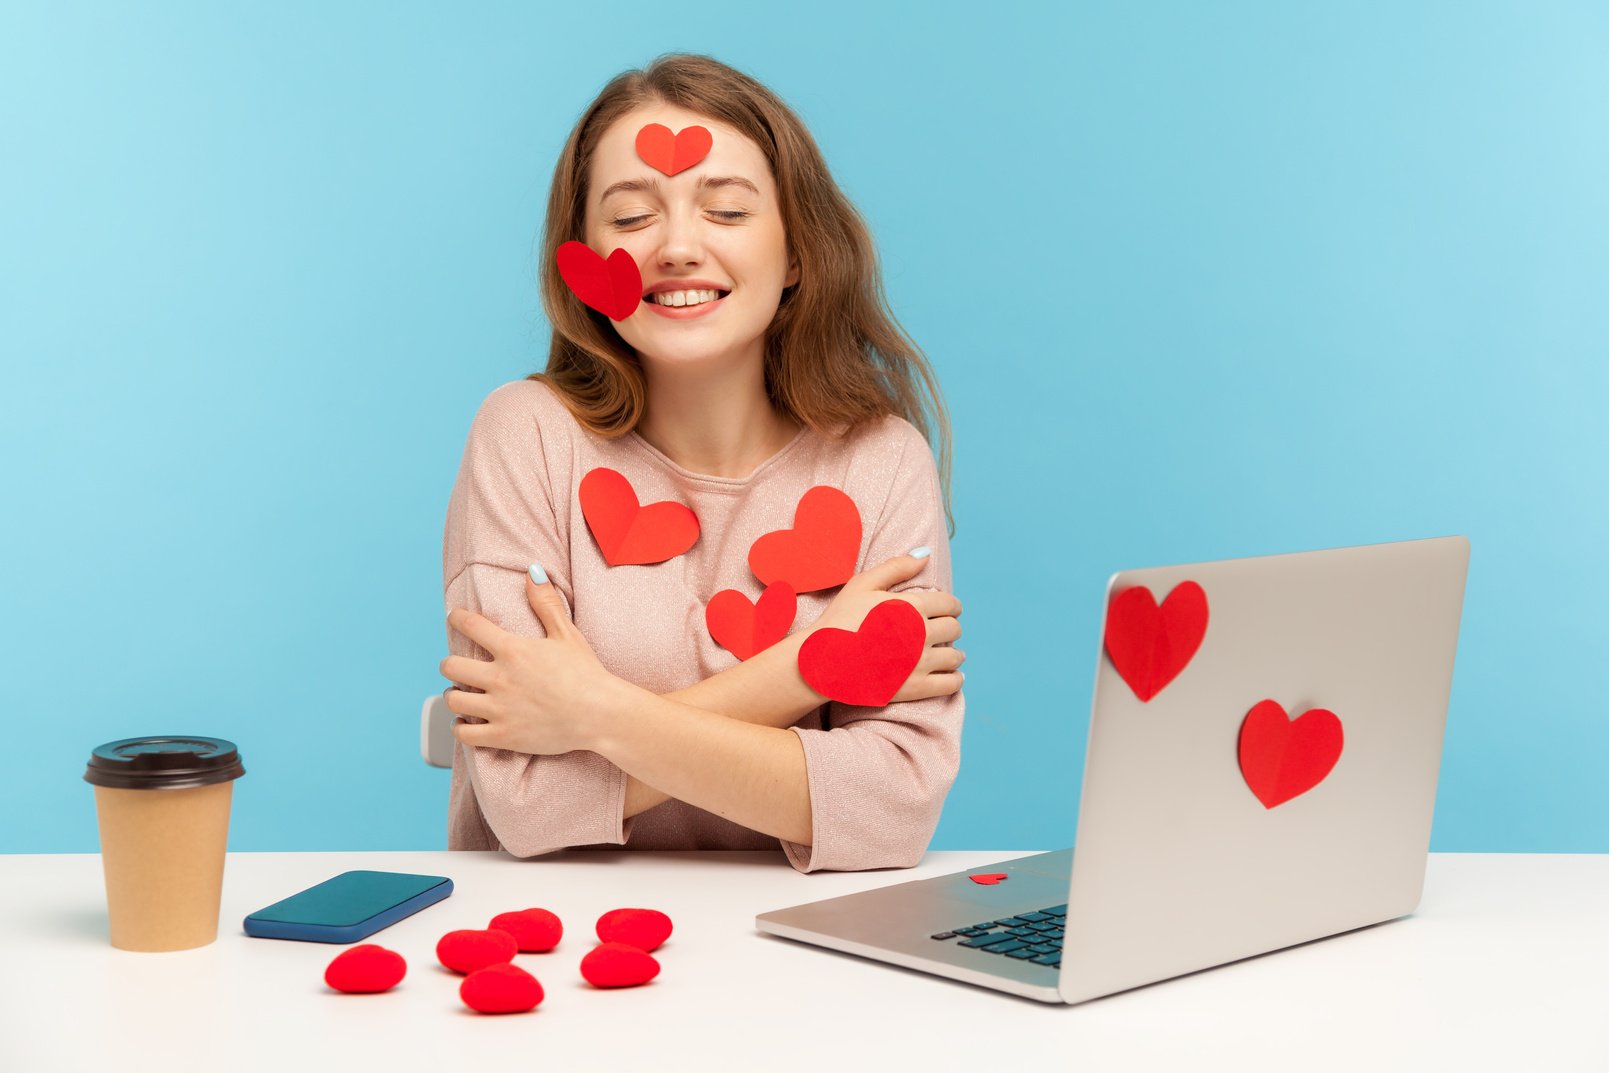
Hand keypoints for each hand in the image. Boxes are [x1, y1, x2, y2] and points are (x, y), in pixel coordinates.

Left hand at [441, 571, 631, 754]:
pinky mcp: (503, 736)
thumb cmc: (586, 673)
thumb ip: (546, 603)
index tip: (455, 618)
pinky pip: (465, 734)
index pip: (471, 626)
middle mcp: (500, 678)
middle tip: (456, 665)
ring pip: (453, 700)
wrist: (601, 714)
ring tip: (460, 693)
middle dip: (450, 664)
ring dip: (453, 694)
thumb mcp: (567, 634)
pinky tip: (466, 722)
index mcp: (513, 650)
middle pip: (450, 666)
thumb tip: (532, 572)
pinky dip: (460, 727)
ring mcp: (499, 709)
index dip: (458, 619)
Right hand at [810, 552, 964, 702]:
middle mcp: (922, 633)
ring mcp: (920, 662)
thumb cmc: (840, 619)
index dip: (951, 606)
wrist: (822, 661)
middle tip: (945, 631)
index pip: (949, 604)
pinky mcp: (916, 688)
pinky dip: (955, 678)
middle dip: (950, 628)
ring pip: (955, 656)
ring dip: (954, 653)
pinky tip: (952, 675)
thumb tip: (925, 554)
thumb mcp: (863, 584)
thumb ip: (896, 567)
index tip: (949, 610)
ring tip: (950, 655)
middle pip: (953, 629)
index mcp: (913, 606)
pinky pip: (950, 683)